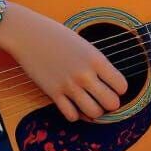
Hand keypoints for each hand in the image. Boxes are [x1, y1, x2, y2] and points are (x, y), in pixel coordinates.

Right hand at [0, 2, 128, 121]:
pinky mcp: (53, 93)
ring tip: (90, 103)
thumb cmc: (57, 37)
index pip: (122, 86)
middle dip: (110, 103)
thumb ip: (98, 64)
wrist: (29, 34)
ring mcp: (69, 85)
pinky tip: (73, 105)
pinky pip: (71, 116)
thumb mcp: (85, 46)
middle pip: (111, 103)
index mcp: (96, 59)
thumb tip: (110, 86)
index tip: (112, 86)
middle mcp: (85, 74)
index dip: (119, 88)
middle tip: (103, 98)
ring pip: (94, 113)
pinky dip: (75, 114)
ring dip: (94, 111)